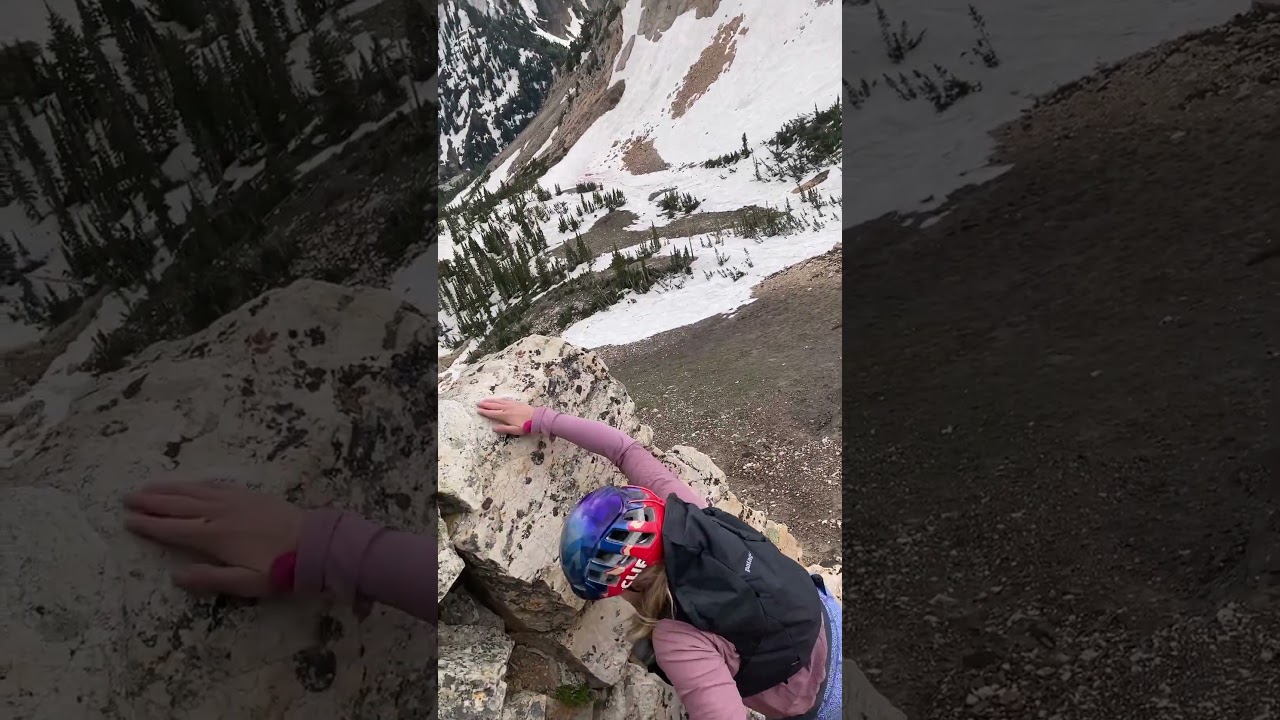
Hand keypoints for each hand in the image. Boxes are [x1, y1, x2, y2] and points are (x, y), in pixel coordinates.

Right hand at [123, 479, 303, 596]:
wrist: (314, 543)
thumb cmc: (280, 568)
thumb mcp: (245, 583)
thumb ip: (209, 579)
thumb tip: (175, 575)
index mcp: (214, 537)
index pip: (173, 530)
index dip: (149, 525)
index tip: (127, 520)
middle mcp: (219, 514)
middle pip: (178, 506)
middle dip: (150, 502)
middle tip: (126, 497)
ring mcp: (234, 500)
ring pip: (194, 491)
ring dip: (169, 489)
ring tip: (147, 487)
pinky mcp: (249, 494)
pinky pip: (215, 485)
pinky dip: (196, 483)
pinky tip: (190, 483)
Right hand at [476, 397, 535, 434]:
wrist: (537, 418)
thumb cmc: (526, 426)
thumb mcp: (515, 430)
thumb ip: (503, 429)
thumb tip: (493, 428)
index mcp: (505, 416)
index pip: (492, 413)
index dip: (485, 412)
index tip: (478, 410)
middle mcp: (506, 408)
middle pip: (494, 406)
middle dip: (485, 405)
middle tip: (477, 403)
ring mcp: (511, 404)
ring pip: (498, 401)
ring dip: (490, 400)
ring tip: (484, 400)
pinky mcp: (515, 402)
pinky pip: (505, 399)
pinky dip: (499, 399)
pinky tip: (497, 399)